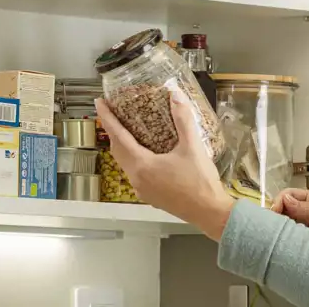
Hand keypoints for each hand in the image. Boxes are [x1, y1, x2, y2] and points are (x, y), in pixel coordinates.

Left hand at [96, 84, 233, 239]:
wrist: (210, 212)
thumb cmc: (200, 181)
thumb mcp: (193, 147)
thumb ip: (183, 119)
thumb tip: (176, 95)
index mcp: (142, 165)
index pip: (118, 136)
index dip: (107, 118)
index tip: (99, 103)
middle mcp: (137, 179)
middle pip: (118, 150)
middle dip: (113, 131)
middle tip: (112, 114)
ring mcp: (142, 190)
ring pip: (126, 163)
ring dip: (123, 146)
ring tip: (127, 130)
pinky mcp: (151, 197)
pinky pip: (135, 174)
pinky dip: (134, 159)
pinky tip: (145, 153)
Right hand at [269, 188, 308, 235]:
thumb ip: (308, 208)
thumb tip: (287, 199)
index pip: (288, 194)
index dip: (280, 201)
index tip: (275, 211)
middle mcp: (302, 209)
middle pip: (281, 205)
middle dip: (275, 212)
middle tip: (272, 223)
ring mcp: (297, 223)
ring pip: (280, 219)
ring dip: (276, 224)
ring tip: (275, 231)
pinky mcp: (295, 236)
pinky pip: (283, 232)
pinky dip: (279, 234)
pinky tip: (279, 237)